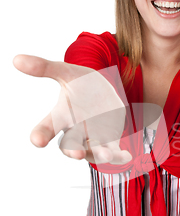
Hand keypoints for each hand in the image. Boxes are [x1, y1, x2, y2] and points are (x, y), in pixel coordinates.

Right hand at [13, 55, 131, 163]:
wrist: (104, 91)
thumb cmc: (82, 84)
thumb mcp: (67, 72)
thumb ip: (45, 67)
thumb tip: (15, 59)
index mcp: (62, 116)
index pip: (47, 127)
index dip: (41, 134)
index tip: (37, 140)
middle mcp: (76, 131)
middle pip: (70, 146)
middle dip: (73, 151)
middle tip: (76, 154)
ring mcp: (93, 137)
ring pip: (93, 151)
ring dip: (99, 154)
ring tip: (105, 155)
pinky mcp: (111, 140)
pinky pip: (114, 152)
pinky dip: (120, 156)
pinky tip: (127, 157)